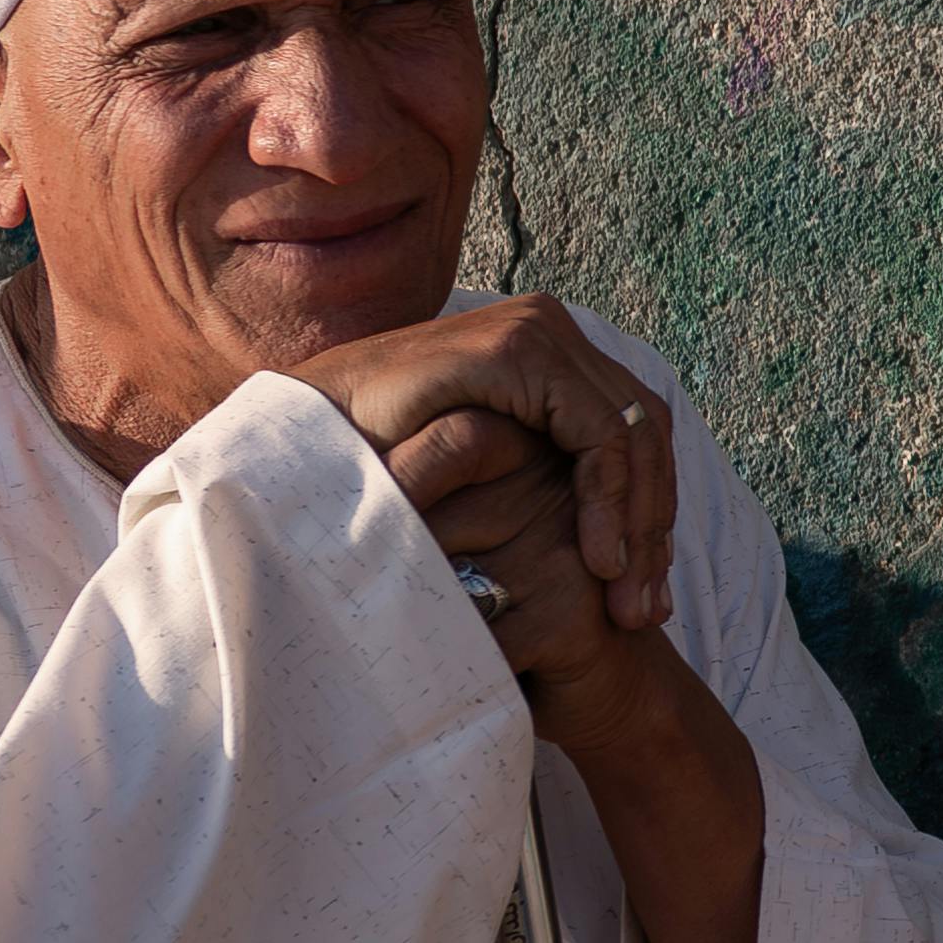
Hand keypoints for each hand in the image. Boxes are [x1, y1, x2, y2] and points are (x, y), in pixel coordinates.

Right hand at [290, 297, 686, 747]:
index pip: (631, 434)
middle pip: (643, 434)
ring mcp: (535, 332)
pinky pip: (597, 434)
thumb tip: (603, 552)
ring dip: (639, 525)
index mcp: (546, 353)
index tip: (647, 596)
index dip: (648, 514)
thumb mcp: (472, 479)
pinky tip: (601, 563)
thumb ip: (532, 483)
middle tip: (649, 612)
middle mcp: (549, 330)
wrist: (290, 440)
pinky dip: (608, 501)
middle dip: (653, 527)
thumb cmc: (368, 469)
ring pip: (632, 437)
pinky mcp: (515, 350)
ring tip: (629, 601)